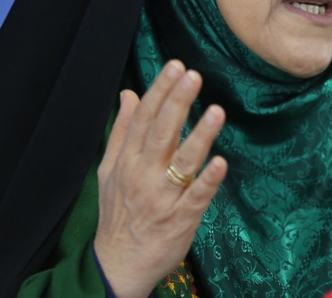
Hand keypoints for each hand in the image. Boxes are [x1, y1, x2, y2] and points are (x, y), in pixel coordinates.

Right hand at [94, 60, 227, 297]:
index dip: (159, 91)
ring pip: (182, 161)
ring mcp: (163, 197)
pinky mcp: (181, 218)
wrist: (118, 264)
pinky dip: (208, 180)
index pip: (143, 119)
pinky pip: (197, 196)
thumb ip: (121, 131)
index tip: (175, 67)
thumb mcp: (109, 170)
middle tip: (192, 75)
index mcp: (127, 161)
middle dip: (177, 102)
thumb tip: (128, 93)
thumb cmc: (118, 213)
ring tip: (216, 111)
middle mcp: (143, 175)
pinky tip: (221, 162)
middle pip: (160, 133)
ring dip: (199, 135)